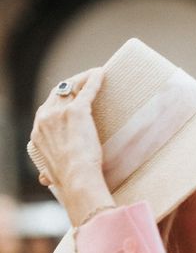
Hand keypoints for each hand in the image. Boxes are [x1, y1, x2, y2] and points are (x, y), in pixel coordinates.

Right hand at [30, 68, 113, 224]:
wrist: (77, 178)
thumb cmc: (69, 179)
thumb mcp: (50, 172)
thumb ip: (46, 170)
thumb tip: (44, 179)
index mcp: (37, 132)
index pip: (47, 108)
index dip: (60, 101)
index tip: (72, 98)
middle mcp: (44, 118)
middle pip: (57, 93)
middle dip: (70, 85)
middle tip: (83, 83)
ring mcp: (59, 113)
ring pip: (70, 87)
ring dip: (82, 79)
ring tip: (93, 75)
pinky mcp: (77, 111)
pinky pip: (87, 90)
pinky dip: (94, 80)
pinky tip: (101, 73)